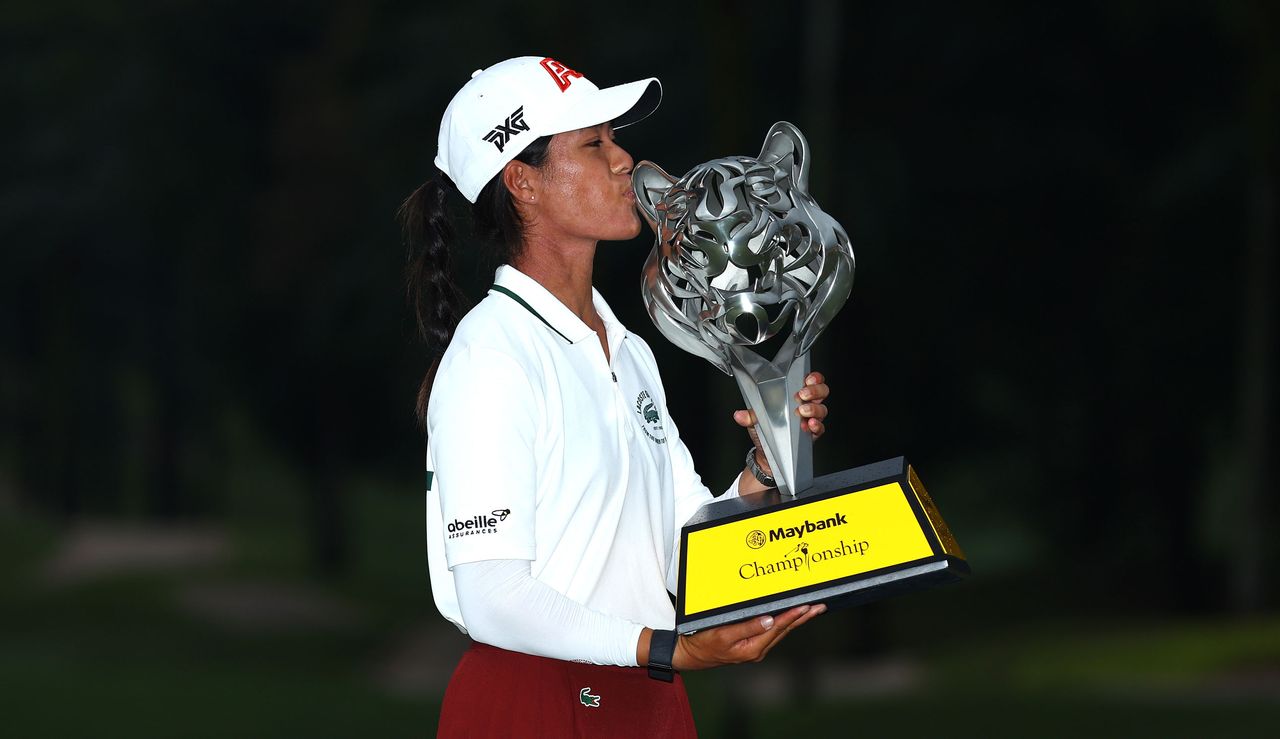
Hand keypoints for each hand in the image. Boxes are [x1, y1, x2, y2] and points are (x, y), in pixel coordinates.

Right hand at [673, 604, 825, 669]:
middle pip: (785, 630)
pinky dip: (784, 622)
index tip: (806, 606)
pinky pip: (773, 632)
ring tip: (812, 610)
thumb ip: (747, 627)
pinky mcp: (751, 644)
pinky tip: (791, 616)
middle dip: (803, 617)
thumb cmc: (703, 643)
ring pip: (781, 631)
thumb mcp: (723, 634)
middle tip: (820, 606)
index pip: (778, 627)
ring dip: (797, 619)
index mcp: (753, 648)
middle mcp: (758, 649)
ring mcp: (755, 648)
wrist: (691, 655)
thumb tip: (769, 620)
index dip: (793, 615)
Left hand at [733, 371, 830, 478]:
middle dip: (814, 390)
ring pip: (822, 409)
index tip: (807, 379)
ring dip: (814, 408)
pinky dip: (816, 426)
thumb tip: (739, 414)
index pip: (810, 380)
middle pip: (822, 391)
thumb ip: (749, 415)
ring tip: (802, 411)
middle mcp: (806, 404)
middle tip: (801, 394)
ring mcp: (810, 419)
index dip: (813, 377)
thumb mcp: (754, 420)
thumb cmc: (764, 431)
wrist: (767, 454)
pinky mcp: (812, 434)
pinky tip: (808, 425)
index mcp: (793, 394)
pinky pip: (820, 428)